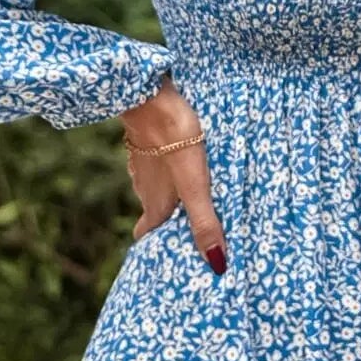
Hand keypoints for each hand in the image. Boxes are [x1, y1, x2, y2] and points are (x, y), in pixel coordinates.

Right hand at [120, 76, 228, 274]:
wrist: (152, 97)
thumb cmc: (175, 143)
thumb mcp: (195, 187)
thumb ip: (205, 222)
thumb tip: (217, 263)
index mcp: (154, 203)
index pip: (145, 233)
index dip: (153, 244)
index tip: (163, 253)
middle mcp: (144, 186)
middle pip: (154, 210)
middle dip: (169, 219)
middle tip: (189, 224)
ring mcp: (143, 162)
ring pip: (156, 185)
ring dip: (172, 192)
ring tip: (195, 193)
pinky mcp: (148, 140)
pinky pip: (159, 161)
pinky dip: (171, 168)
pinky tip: (187, 159)